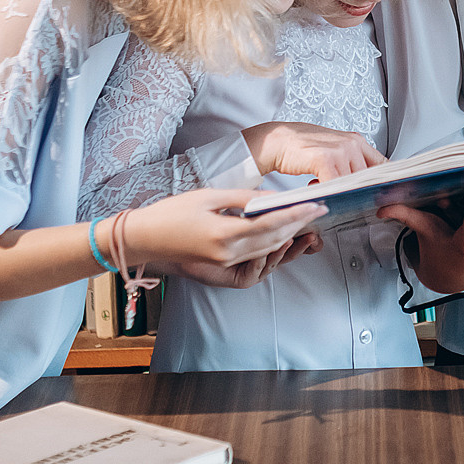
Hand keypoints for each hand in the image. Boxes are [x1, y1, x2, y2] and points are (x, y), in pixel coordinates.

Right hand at [121, 188, 326, 279]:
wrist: (144, 240)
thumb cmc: (172, 213)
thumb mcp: (209, 196)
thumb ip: (243, 198)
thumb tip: (271, 197)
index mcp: (224, 234)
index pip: (271, 224)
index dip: (297, 215)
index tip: (316, 205)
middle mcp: (228, 254)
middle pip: (274, 241)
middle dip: (299, 226)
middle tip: (319, 211)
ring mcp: (225, 264)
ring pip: (268, 252)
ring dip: (290, 238)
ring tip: (308, 224)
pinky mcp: (222, 267)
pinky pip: (255, 258)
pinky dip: (272, 247)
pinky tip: (283, 236)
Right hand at [243, 121, 386, 181]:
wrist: (278, 141)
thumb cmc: (304, 149)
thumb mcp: (335, 153)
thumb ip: (351, 165)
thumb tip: (366, 184)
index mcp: (357, 142)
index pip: (383, 166)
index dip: (380, 183)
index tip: (377, 195)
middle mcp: (353, 144)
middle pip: (367, 179)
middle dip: (354, 191)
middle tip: (338, 194)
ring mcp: (341, 150)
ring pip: (352, 184)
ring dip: (337, 191)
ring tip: (320, 184)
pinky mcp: (326, 158)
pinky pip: (335, 185)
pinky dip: (326, 191)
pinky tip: (314, 184)